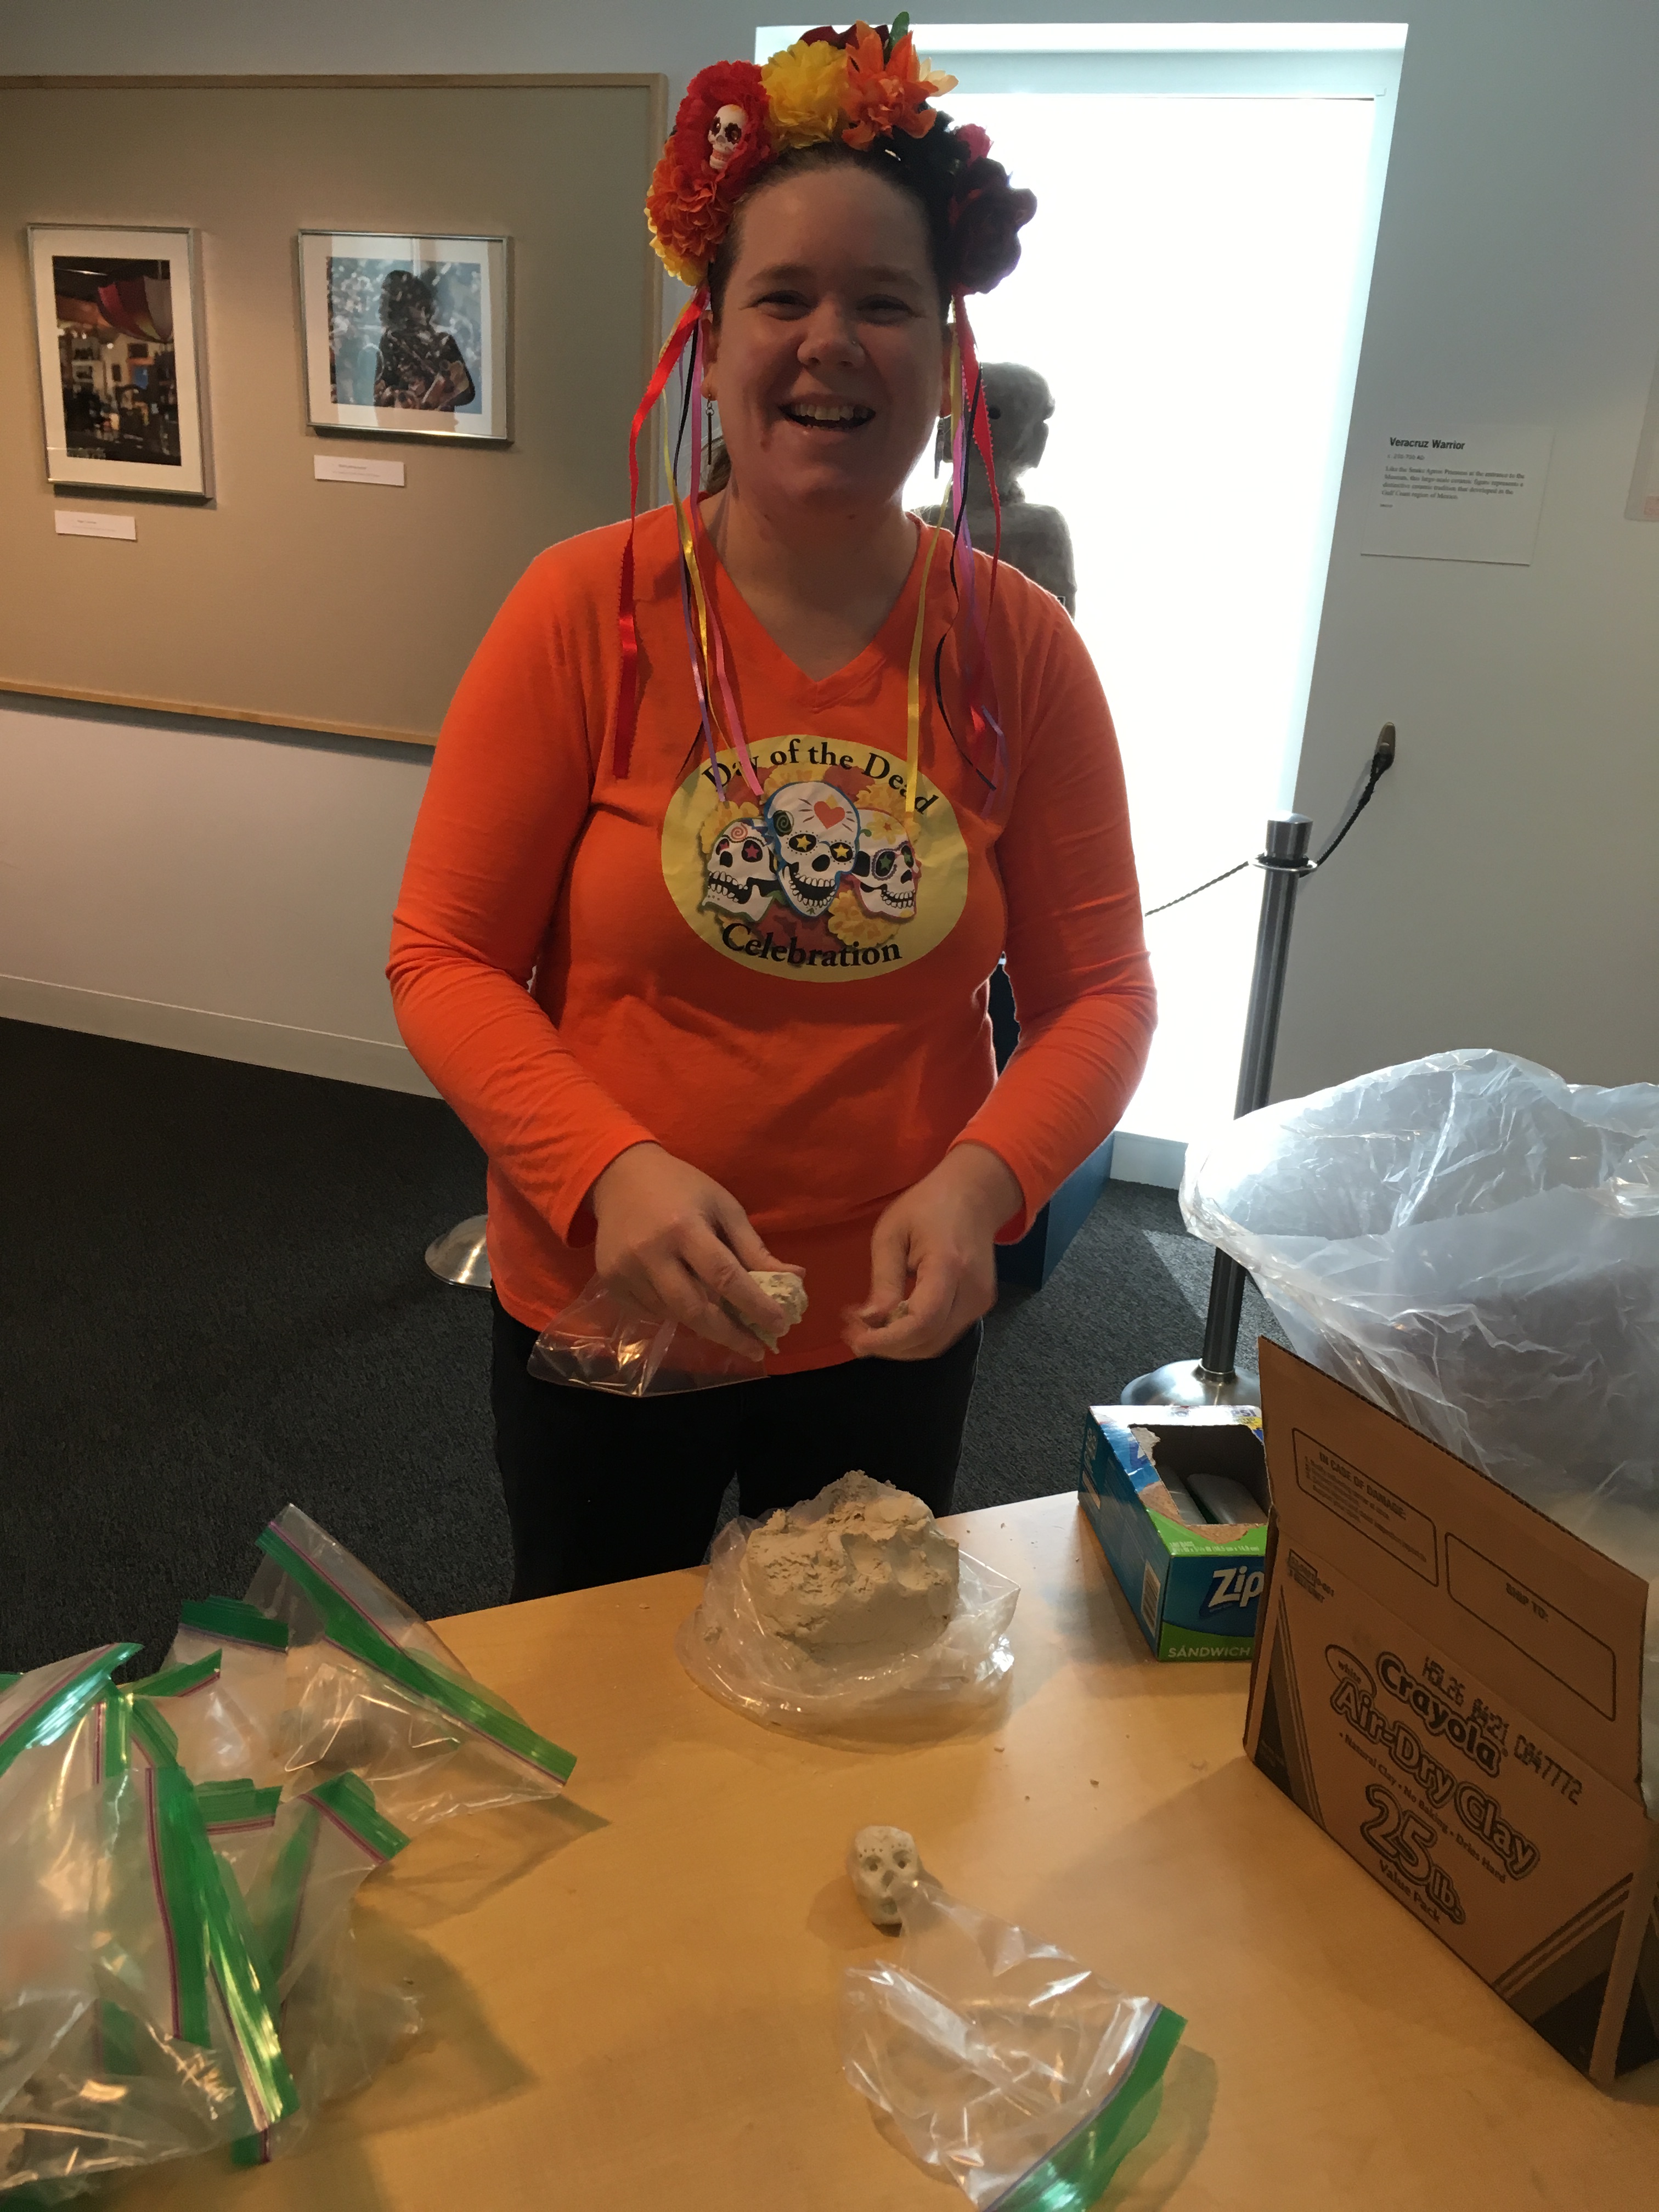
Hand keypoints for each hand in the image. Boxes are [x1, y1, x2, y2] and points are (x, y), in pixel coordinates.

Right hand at [589, 1143, 801, 1360]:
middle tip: (756, 1349)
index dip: (755, 1305)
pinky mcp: (609, 1281)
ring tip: (724, 1319)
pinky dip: (673, 1313)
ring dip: (703, 1322)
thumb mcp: (723, 1206)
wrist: (620, 1176)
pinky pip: (649, 1312)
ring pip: (673, 1314)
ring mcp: (625, 1270)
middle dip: (730, 1335)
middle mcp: (651, 1253)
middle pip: (694, 1309)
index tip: (780, 1326)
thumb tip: (794, 1278)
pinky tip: (683, 1299)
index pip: (725, 1277)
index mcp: (684, 1228)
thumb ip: (753, 1247)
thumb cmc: (682, 1187)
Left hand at [844, 1143, 1022, 1361]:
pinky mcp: (979, 1307)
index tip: (855, 1341)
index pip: (921, 1322)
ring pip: (935, 1345)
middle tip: (853, 1333)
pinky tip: (893, 1322)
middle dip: (887, 1347)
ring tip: (869, 1329)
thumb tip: (870, 1322)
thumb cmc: (927, 1206)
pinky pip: (943, 1335)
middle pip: (928, 1342)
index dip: (887, 1341)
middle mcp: (972, 1292)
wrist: (974, 1195)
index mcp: (948, 1266)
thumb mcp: (892, 1233)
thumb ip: (884, 1280)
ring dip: (900, 1346)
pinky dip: (915, 1337)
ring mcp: (980, 1302)